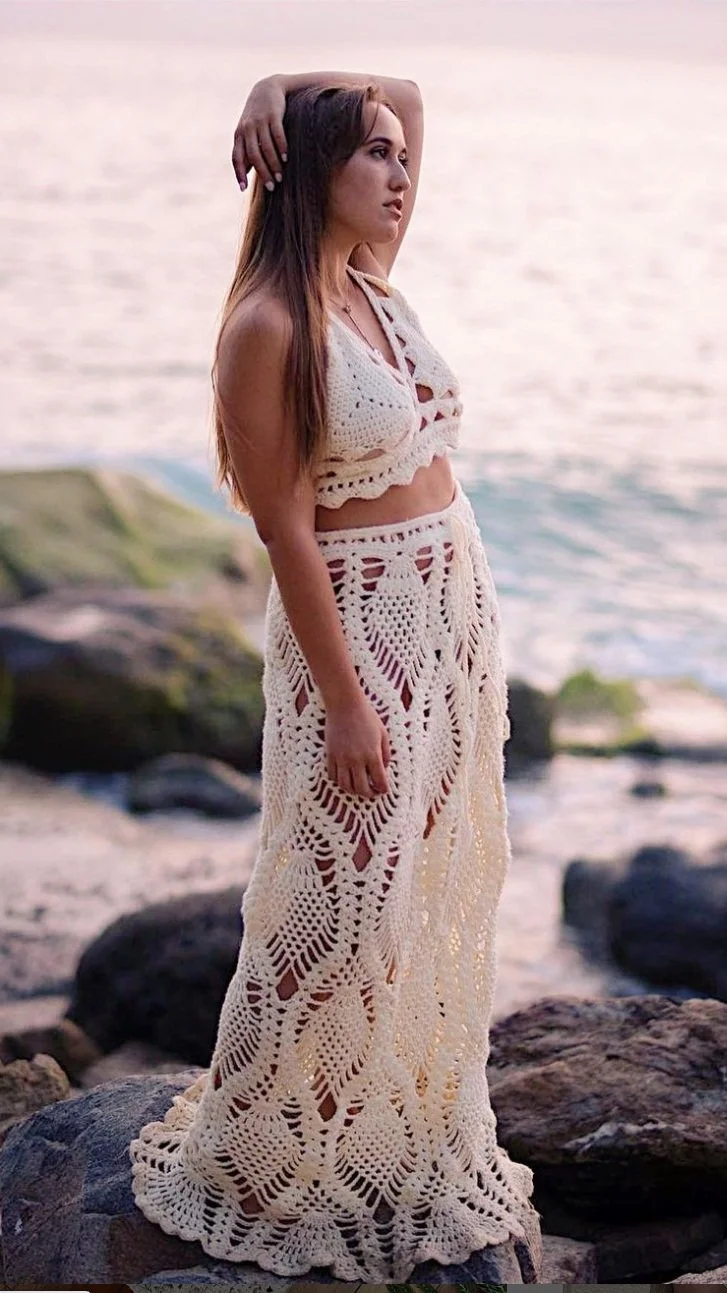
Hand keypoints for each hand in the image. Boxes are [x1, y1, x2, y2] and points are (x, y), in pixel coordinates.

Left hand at [232, 76, 287, 192]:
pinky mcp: (273, 114)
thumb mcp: (248, 131)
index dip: (239, 173)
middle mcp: (247, 128)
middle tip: (272, 187)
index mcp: (239, 135)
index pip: (237, 157)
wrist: (267, 88)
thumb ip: (246, 150)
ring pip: (266, 147)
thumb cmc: (257, 116)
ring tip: (280, 177)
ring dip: (274, 164)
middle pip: (253, 155)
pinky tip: (286, 158)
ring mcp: (259, 121)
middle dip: (262, 173)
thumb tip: (245, 174)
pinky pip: (277, 134)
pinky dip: (281, 147)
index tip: (243, 188)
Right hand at [324, 696, 390, 798]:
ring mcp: (342, 758)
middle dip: (369, 795)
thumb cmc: (367, 717)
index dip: (383, 789)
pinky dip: (340, 781)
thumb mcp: (383, 734)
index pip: (380, 781)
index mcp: (372, 754)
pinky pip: (333, 776)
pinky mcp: (330, 755)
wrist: (345, 705)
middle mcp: (357, 760)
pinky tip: (346, 777)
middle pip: (362, 789)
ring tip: (358, 788)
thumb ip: (386, 753)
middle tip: (372, 793)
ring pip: (345, 786)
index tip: (384, 789)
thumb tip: (384, 769)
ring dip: (353, 791)